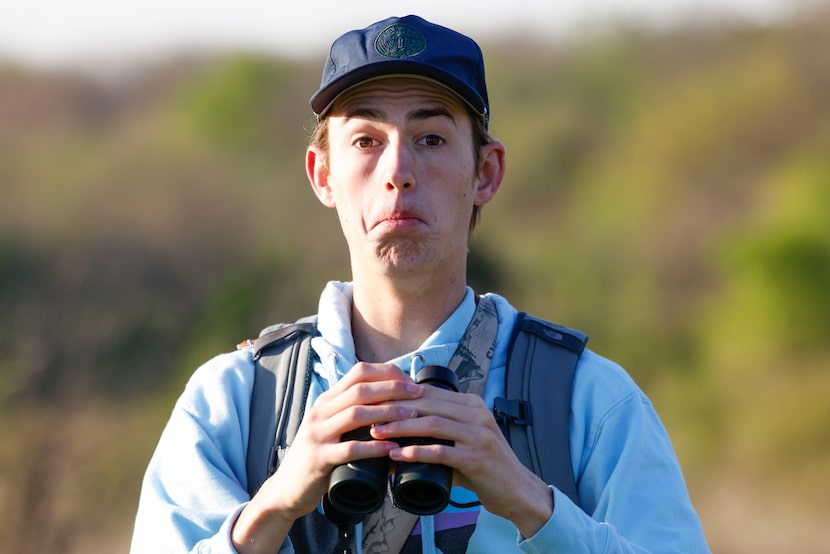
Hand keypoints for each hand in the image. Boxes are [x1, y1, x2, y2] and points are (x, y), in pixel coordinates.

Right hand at [232, 363, 422, 552]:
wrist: (287, 489)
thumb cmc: (319, 456)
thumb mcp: (331, 426)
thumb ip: (351, 411)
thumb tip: (390, 399)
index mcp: (326, 401)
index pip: (358, 373)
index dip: (387, 373)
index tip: (410, 381)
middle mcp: (320, 413)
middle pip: (360, 390)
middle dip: (393, 389)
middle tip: (418, 395)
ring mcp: (317, 435)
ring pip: (356, 414)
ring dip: (388, 413)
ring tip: (412, 416)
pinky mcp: (319, 459)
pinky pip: (350, 449)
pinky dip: (374, 447)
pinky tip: (392, 448)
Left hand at [370, 387, 553, 537]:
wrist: (517, 490)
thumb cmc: (484, 466)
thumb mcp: (464, 439)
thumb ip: (439, 431)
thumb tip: (397, 434)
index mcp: (471, 404)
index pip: (428, 392)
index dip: (399, 395)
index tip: (374, 400)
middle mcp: (476, 414)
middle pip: (426, 403)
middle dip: (393, 408)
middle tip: (367, 415)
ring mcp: (478, 435)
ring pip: (431, 424)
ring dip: (400, 428)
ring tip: (376, 433)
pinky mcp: (477, 458)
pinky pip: (441, 452)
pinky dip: (416, 452)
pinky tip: (397, 455)